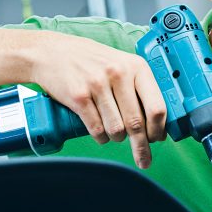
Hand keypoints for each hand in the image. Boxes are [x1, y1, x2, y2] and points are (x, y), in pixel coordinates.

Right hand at [31, 34, 166, 168]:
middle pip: (137, 123)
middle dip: (141, 146)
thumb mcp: (121, 65)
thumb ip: (139, 89)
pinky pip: (96, 130)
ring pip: (116, 130)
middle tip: (144, 160)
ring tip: (113, 132)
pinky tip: (100, 132)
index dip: (159, 129)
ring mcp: (97, 85)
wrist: (52, 52)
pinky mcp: (79, 97)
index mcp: (136, 66)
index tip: (157, 140)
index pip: (156, 106)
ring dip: (117, 138)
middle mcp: (118, 74)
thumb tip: (157, 124)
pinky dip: (100, 137)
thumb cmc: (91, 62)